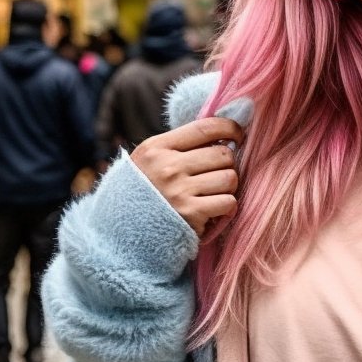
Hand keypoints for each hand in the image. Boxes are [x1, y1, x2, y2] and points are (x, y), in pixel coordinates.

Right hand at [131, 114, 244, 235]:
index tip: (237, 136)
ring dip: (228, 187)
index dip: (230, 128)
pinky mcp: (191, 213)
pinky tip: (214, 210)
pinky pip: (228, 202)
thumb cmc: (144, 194)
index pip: (205, 128)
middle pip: (223, 154)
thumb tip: (222, 136)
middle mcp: (168, 166)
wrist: (124, 234)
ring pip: (229, 178)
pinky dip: (226, 207)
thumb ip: (178, 147)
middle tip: (217, 175)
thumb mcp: (149, 162)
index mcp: (157, 147)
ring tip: (214, 193)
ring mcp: (179, 190)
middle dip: (227, 165)